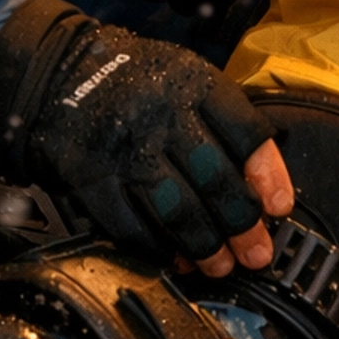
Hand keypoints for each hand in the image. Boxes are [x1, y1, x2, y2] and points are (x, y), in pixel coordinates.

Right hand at [0, 0, 291, 270]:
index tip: (278, 209)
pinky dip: (157, 249)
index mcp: (193, 83)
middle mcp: (162, 114)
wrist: (60, 73)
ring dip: (205, 246)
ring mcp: (126, 147)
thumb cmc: (135, 82)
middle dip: (242, 226)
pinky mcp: (94, 176)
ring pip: (178, 210)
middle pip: (215, 179)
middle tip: (255, 253)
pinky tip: (173, 257)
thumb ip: (221, 121)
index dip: (268, 178)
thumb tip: (260, 185)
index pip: (246, 134)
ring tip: (218, 264)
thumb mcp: (184, 76)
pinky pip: (133, 225)